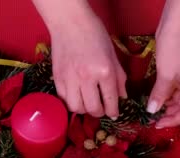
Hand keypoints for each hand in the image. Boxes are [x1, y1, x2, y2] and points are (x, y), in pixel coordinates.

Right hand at [32, 0, 125, 118]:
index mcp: (104, 71)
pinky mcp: (57, 78)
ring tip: (88, 103)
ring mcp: (70, 79)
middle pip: (93, 109)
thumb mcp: (113, 55)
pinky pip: (64, 99)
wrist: (70, 22)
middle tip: (102, 109)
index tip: (114, 114)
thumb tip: (122, 97)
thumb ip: (119, 78)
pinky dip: (72, 101)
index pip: (111, 101)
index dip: (113, 111)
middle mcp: (87, 78)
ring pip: (77, 108)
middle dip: (100, 113)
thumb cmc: (95, 34)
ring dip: (84, 109)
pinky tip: (77, 95)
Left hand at [147, 0, 179, 128]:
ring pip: (178, 100)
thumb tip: (151, 112)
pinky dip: (165, 97)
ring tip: (151, 111)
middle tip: (151, 119)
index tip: (157, 124)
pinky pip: (174, 91)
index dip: (173, 120)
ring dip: (166, 106)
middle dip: (169, 114)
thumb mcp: (165, 75)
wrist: (174, 26)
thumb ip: (160, 95)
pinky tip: (154, 100)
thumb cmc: (173, 49)